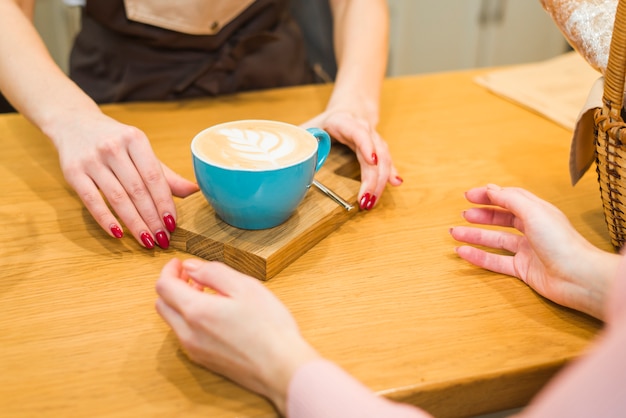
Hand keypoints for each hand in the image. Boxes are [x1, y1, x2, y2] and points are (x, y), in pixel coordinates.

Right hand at [53, 111, 197, 247]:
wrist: (73, 122)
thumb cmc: (114, 140)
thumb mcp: (140, 150)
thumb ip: (165, 174)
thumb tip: (194, 190)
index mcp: (135, 139)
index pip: (154, 176)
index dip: (164, 202)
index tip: (172, 223)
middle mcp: (113, 147)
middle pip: (137, 190)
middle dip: (152, 218)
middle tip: (162, 238)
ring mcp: (91, 160)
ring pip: (117, 198)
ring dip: (134, 223)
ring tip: (147, 240)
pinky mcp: (73, 172)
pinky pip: (92, 200)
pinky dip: (106, 219)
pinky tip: (118, 234)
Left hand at [155, 258, 319, 413]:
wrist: (281, 368)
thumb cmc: (269, 327)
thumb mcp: (244, 286)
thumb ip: (213, 272)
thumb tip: (191, 267)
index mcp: (196, 311)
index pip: (164, 286)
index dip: (169, 270)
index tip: (180, 263)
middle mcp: (188, 333)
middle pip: (162, 304)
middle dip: (173, 286)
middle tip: (194, 276)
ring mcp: (194, 350)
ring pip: (173, 321)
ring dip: (181, 303)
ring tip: (209, 293)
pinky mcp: (204, 360)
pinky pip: (185, 335)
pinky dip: (190, 319)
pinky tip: (216, 314)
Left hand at [301, 110, 401, 210]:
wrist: (351, 108)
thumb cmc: (329, 121)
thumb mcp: (311, 125)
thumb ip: (300, 139)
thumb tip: (284, 153)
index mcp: (345, 123)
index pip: (359, 133)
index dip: (367, 145)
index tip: (372, 160)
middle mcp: (364, 131)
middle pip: (374, 154)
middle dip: (372, 179)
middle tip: (365, 200)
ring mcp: (374, 141)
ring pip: (384, 160)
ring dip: (380, 182)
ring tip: (372, 202)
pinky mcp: (379, 151)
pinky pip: (388, 162)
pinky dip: (391, 174)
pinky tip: (396, 184)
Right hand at [449, 184, 619, 319]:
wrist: (578, 277)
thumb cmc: (562, 243)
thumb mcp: (534, 212)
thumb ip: (510, 199)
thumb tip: (491, 189)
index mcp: (538, 212)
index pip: (510, 198)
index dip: (489, 195)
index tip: (469, 195)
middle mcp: (533, 230)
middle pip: (503, 218)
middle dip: (482, 215)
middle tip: (463, 214)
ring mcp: (528, 250)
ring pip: (496, 240)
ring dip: (476, 236)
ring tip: (456, 233)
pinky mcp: (523, 269)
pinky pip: (496, 261)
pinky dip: (479, 257)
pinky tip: (464, 253)